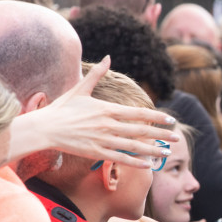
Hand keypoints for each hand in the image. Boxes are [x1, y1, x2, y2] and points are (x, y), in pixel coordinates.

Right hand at [9, 56, 180, 167]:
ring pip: (133, 147)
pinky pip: (119, 159)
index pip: (138, 114)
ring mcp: (102, 140)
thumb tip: (109, 56)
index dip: (157, 118)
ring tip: (167, 153)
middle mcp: (107, 125)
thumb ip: (98, 74)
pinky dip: (134, 162)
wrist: (44, 128)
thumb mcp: (80, 88)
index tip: (170, 121)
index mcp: (107, 109)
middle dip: (161, 135)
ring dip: (152, 150)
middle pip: (140, 131)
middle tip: (177, 138)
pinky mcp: (95, 152)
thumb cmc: (62, 108)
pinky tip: (148, 164)